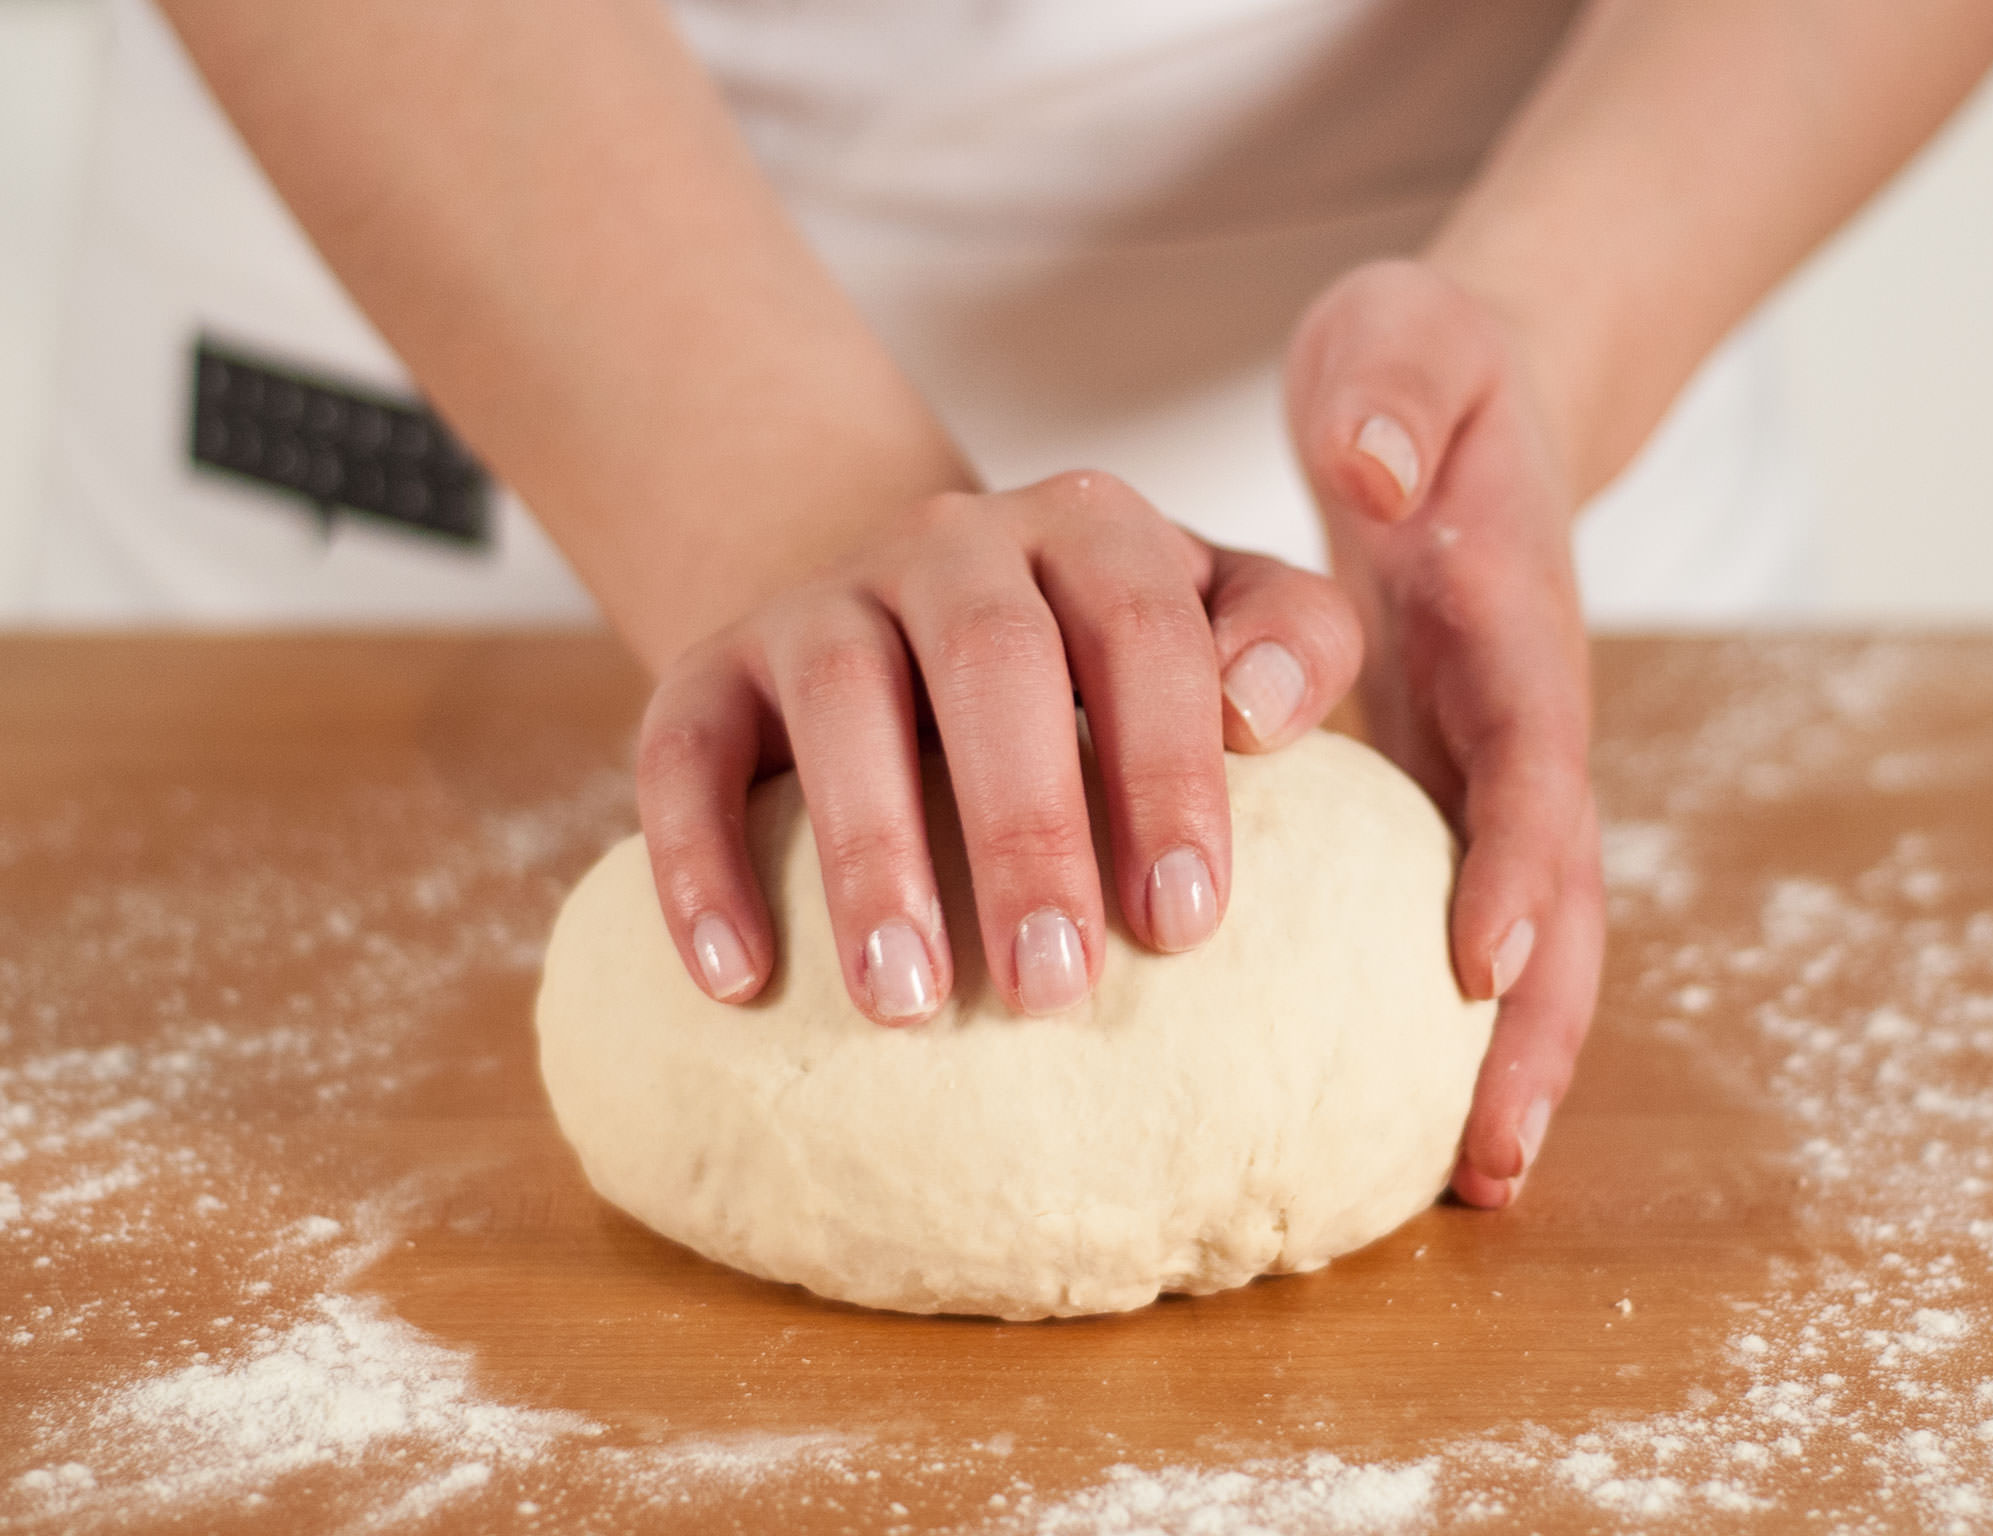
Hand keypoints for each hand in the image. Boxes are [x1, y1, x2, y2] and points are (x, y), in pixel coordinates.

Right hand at [636, 474, 1364, 1023]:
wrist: (909, 619)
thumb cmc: (1097, 663)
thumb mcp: (1214, 622)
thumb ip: (1290, 646)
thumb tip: (1269, 715)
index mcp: (1092, 531)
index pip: (1145, 627)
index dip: (1166, 770)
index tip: (1182, 925)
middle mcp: (952, 544)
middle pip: (991, 658)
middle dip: (1026, 827)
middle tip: (1053, 990)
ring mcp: (819, 598)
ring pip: (836, 696)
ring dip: (870, 853)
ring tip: (905, 1000)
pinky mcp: (709, 668)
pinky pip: (682, 750)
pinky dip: (699, 861)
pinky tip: (736, 979)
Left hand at [1285, 259, 1605, 1208]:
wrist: (1459, 403)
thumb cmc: (1418, 378)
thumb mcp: (1398, 347)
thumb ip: (1393, 391)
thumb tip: (1365, 468)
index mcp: (1513, 627)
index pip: (1529, 756)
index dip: (1516, 862)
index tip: (1478, 970)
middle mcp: (1520, 718)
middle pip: (1557, 888)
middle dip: (1537, 1025)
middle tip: (1483, 1158)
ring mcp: (1491, 765)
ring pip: (1527, 928)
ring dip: (1503, 1056)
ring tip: (1457, 1184)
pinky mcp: (1447, 789)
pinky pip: (1453, 910)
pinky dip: (1448, 1012)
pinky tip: (1394, 1105)